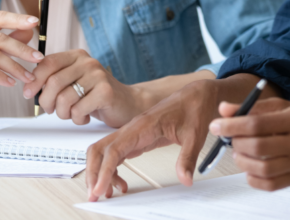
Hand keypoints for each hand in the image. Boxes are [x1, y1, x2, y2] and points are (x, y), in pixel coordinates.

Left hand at [24, 49, 143, 127]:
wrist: (127, 103)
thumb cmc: (96, 95)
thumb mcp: (74, 82)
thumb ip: (54, 79)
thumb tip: (28, 86)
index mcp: (77, 56)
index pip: (48, 63)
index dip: (34, 80)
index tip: (28, 93)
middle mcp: (87, 62)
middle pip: (53, 82)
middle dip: (47, 102)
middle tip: (51, 110)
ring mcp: (98, 76)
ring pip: (65, 99)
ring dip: (63, 114)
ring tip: (72, 114)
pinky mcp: (106, 92)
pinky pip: (78, 110)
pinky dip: (77, 119)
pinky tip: (84, 117)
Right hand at [85, 78, 223, 200]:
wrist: (196, 95)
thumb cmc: (193, 108)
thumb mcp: (194, 135)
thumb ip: (187, 158)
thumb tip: (185, 179)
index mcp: (144, 125)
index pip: (115, 149)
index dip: (104, 170)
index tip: (100, 187)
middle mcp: (133, 128)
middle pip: (100, 149)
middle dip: (93, 172)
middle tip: (95, 194)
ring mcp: (132, 133)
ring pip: (105, 152)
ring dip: (99, 172)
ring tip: (106, 192)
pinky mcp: (136, 138)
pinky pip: (116, 154)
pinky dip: (111, 169)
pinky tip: (119, 182)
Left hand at [211, 98, 289, 190]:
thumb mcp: (285, 106)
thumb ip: (253, 107)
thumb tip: (224, 110)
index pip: (257, 124)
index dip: (232, 125)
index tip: (216, 125)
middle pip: (258, 147)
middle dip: (236, 142)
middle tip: (230, 137)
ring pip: (262, 168)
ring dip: (242, 161)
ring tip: (240, 151)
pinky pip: (269, 185)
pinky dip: (253, 178)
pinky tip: (251, 167)